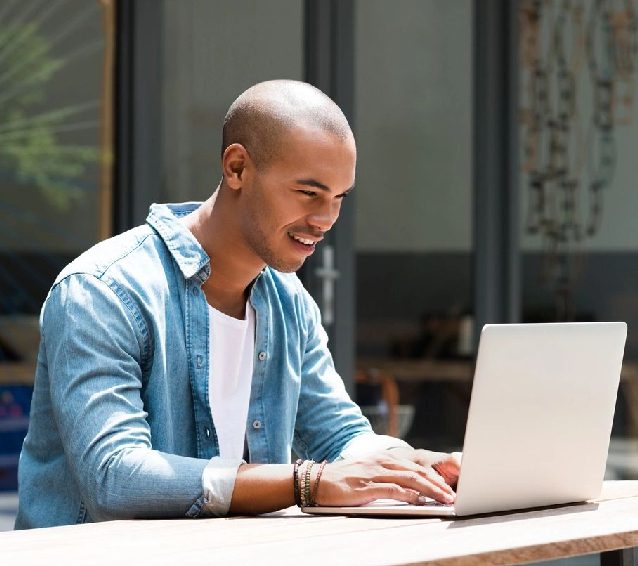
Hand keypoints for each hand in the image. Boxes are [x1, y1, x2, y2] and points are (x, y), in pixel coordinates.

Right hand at [314, 450, 458, 506]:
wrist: (317, 480)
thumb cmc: (343, 480)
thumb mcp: (368, 474)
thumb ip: (388, 478)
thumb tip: (411, 491)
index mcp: (383, 458)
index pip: (415, 466)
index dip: (434, 477)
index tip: (448, 488)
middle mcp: (381, 462)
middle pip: (417, 471)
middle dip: (438, 484)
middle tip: (452, 495)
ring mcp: (374, 473)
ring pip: (410, 479)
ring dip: (430, 490)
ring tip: (444, 499)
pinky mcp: (367, 486)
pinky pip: (392, 489)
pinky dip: (409, 494)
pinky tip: (420, 500)